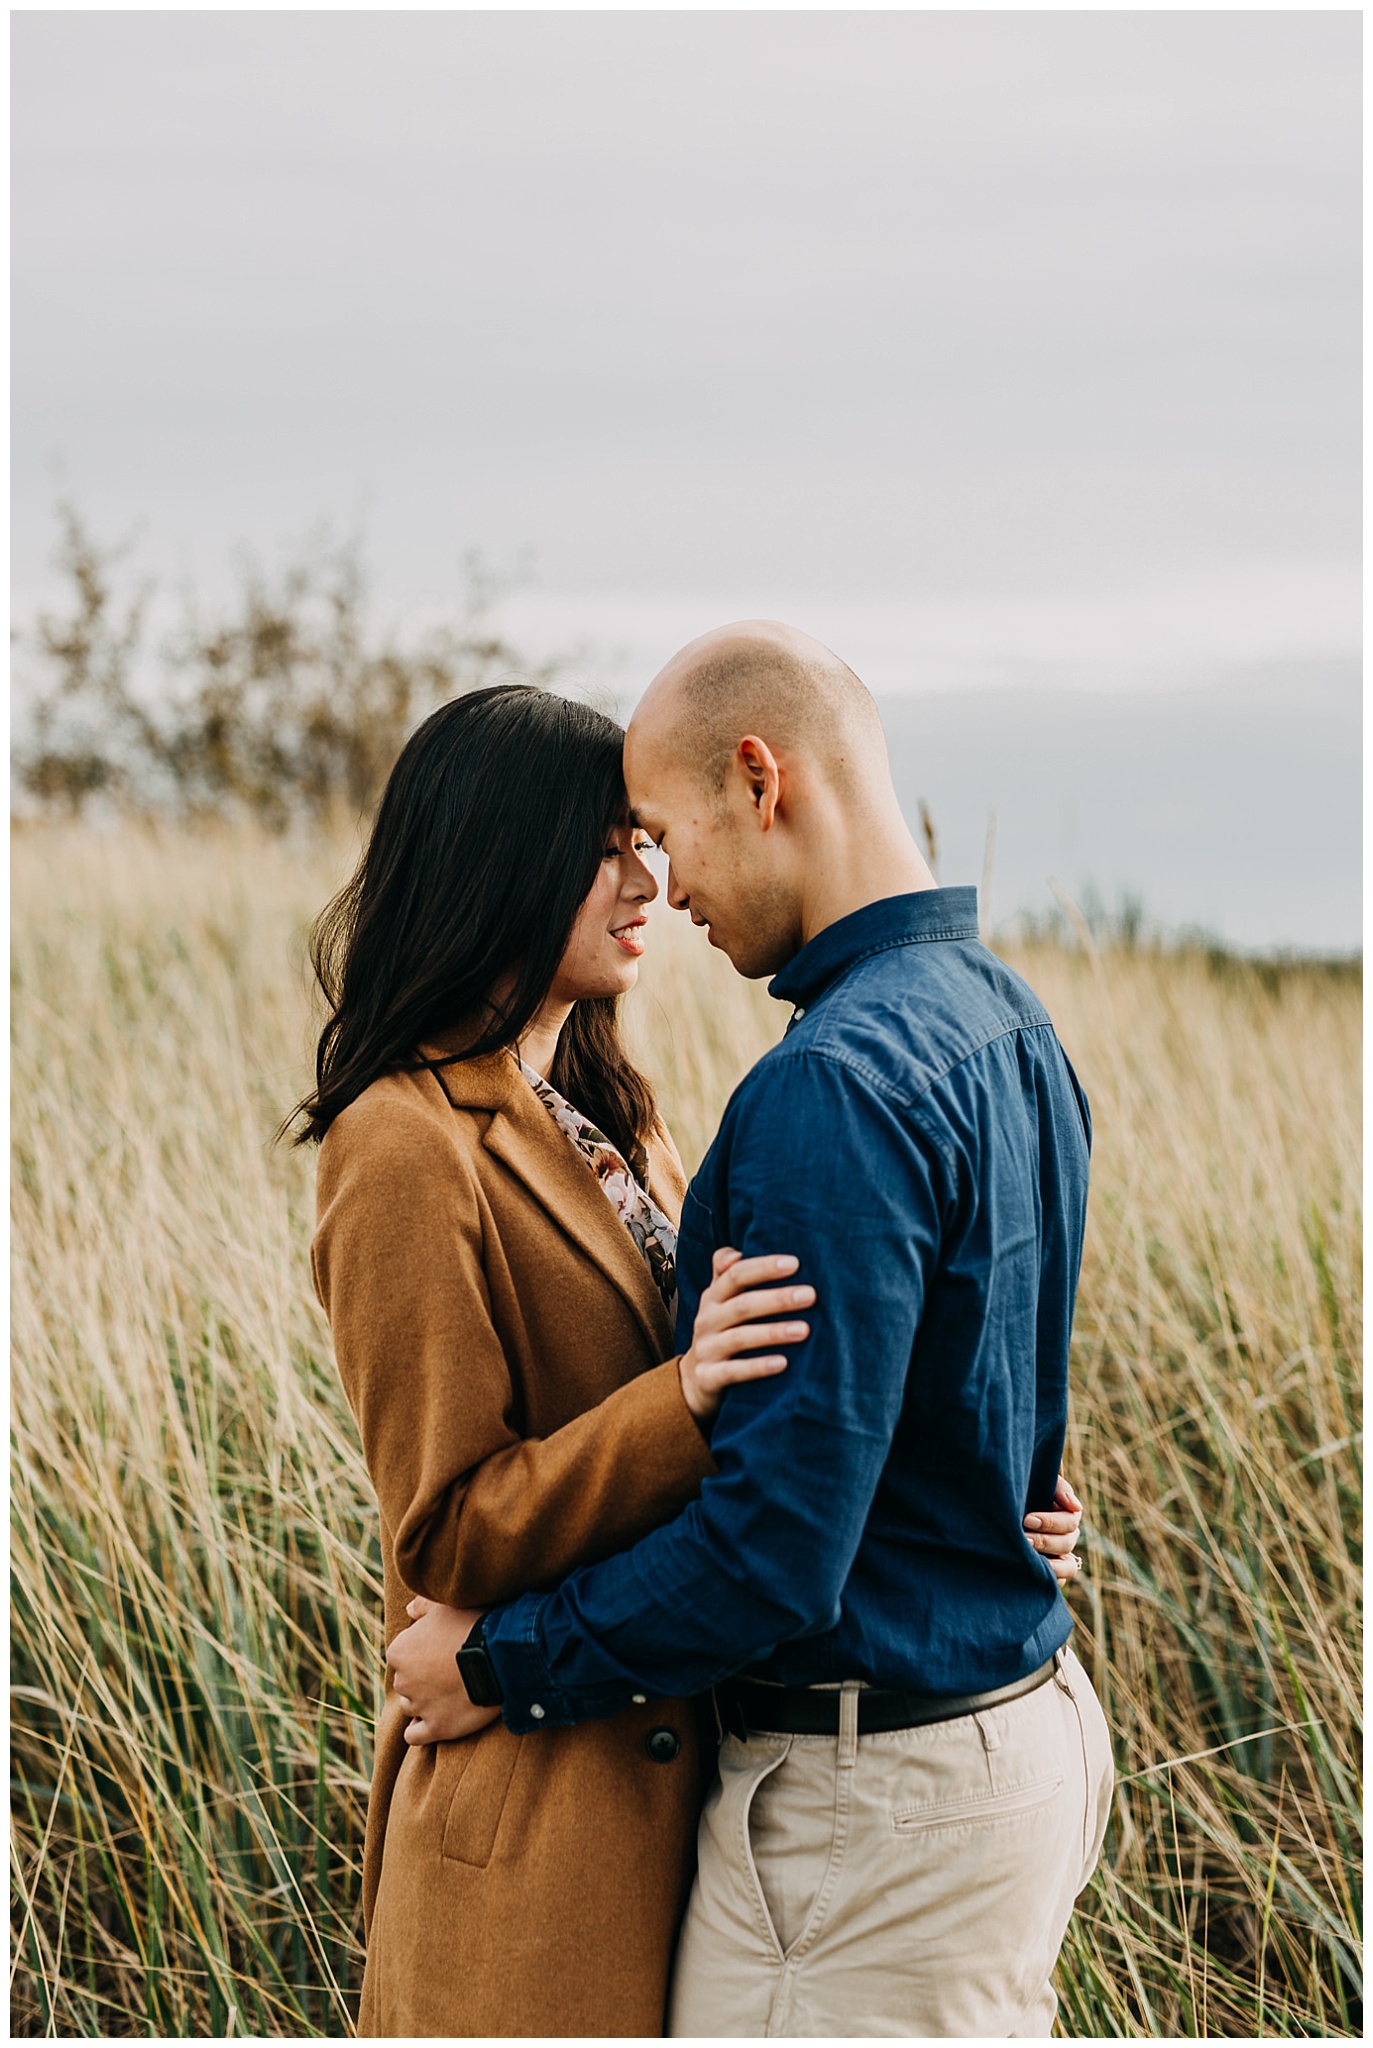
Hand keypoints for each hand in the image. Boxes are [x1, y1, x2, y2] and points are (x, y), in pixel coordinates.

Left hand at [388, 1595, 501, 1744]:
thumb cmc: (472, 1624)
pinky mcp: (437, 1728)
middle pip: (406, 1682)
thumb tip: (409, 1609)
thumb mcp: (445, 1606)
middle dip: (421, 1679)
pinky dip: (420, 1731)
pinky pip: (415, 1736)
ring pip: (412, 1707)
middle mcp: (402, 1681)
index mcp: (399, 1651)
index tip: (440, 1651)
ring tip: (449, 1694)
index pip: (402, 1656)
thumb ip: (422, 1605)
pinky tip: (433, 1721)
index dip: (421, 1653)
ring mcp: (419, 1706)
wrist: (499, 1655)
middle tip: (447, 1671)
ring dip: (424, 1702)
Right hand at [678, 1247, 814, 1420]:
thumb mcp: (722, 1301)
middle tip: (811, 1295)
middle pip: (742, 1304)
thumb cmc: (724, 1331)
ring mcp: (706, 1349)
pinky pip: (734, 1372)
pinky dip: (758, 1367)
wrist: (698, 1381)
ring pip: (740, 1338)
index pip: (735, 1274)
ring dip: (773, 1332)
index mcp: (714, 1295)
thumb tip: (739, 1250)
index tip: (796, 1263)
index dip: (763, 1267)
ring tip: (805, 1330)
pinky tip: (784, 1364)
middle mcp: (707, 1319)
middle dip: (777, 1298)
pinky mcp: (708, 1377)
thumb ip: (730, 1274)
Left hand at [1023, 1472, 1084, 1582]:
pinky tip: (1031, 1574)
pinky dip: (1049, 1580)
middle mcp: (1067, 1537)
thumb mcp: (1042, 1483)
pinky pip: (1059, 1581)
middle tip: (1023, 1539)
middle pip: (1067, 1543)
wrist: (1005, 1507)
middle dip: (1044, 1541)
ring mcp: (1061, 1556)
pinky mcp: (1051, 1572)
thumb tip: (1076, 1507)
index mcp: (1068, 1515)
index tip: (1027, 1520)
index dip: (1051, 1522)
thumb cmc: (1026, 1491)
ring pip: (1069, 1567)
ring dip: (1052, 1566)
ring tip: (1030, 1561)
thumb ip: (1060, 1490)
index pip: (1070, 1521)